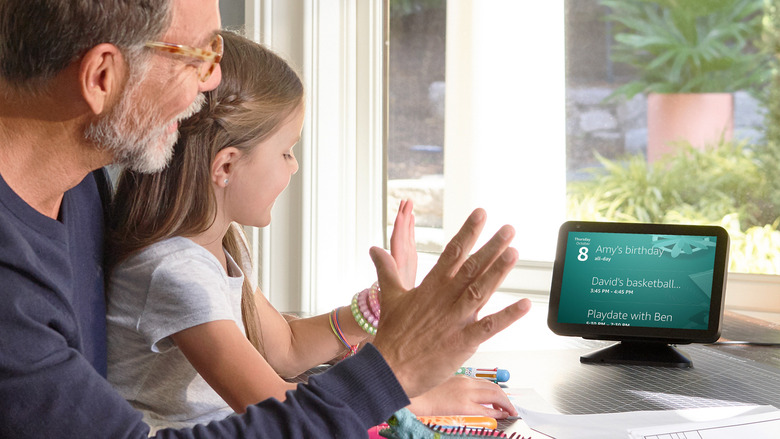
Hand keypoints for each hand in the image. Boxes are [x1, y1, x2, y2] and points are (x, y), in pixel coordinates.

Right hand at [371, 208, 531, 398]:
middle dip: (491, 247)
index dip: (468, 232)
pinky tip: (524, 305)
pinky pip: (489, 326)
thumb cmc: (392, 336)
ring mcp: (455, 320)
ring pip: (480, 291)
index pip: (452, 253)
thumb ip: (387, 270)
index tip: (481, 215)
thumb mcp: (390, 297)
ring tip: (514, 253)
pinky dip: (507, 316)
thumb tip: (375, 249)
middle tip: (509, 230)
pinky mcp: (463, 342)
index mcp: (430, 287)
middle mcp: (445, 299)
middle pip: (471, 268)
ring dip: (498, 273)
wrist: (388, 369)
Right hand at [407, 375, 517, 418]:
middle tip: (510, 407)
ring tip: (510, 412)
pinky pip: (486, 409)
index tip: (501, 398)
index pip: (484, 382)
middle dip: (505, 398)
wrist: (406, 395)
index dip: (496, 391)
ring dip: (505, 403)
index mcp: (458, 376)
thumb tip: (459, 398)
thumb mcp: (437, 385)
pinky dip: (497, 412)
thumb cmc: (417, 392)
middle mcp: (464, 382)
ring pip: (494, 394)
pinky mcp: (462, 406)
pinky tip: (501, 416)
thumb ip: (452, 388)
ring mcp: (464, 393)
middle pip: (493, 387)